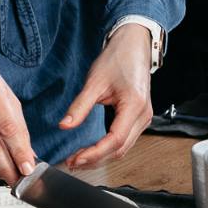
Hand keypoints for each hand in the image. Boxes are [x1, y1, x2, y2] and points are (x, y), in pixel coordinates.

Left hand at [60, 24, 152, 167]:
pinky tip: (92, 150)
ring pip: (123, 148)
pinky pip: (125, 140)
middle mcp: (143, 115)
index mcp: (134, 105)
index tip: (75, 159)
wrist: (133, 45)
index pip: (115, 140)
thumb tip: (64, 126)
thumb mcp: (95, 81)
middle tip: (71, 163)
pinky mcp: (139, 117)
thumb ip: (80, 106)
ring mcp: (144, 117)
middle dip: (95, 159)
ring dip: (101, 156)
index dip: (94, 153)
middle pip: (120, 149)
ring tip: (78, 159)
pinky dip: (108, 148)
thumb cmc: (118, 58)